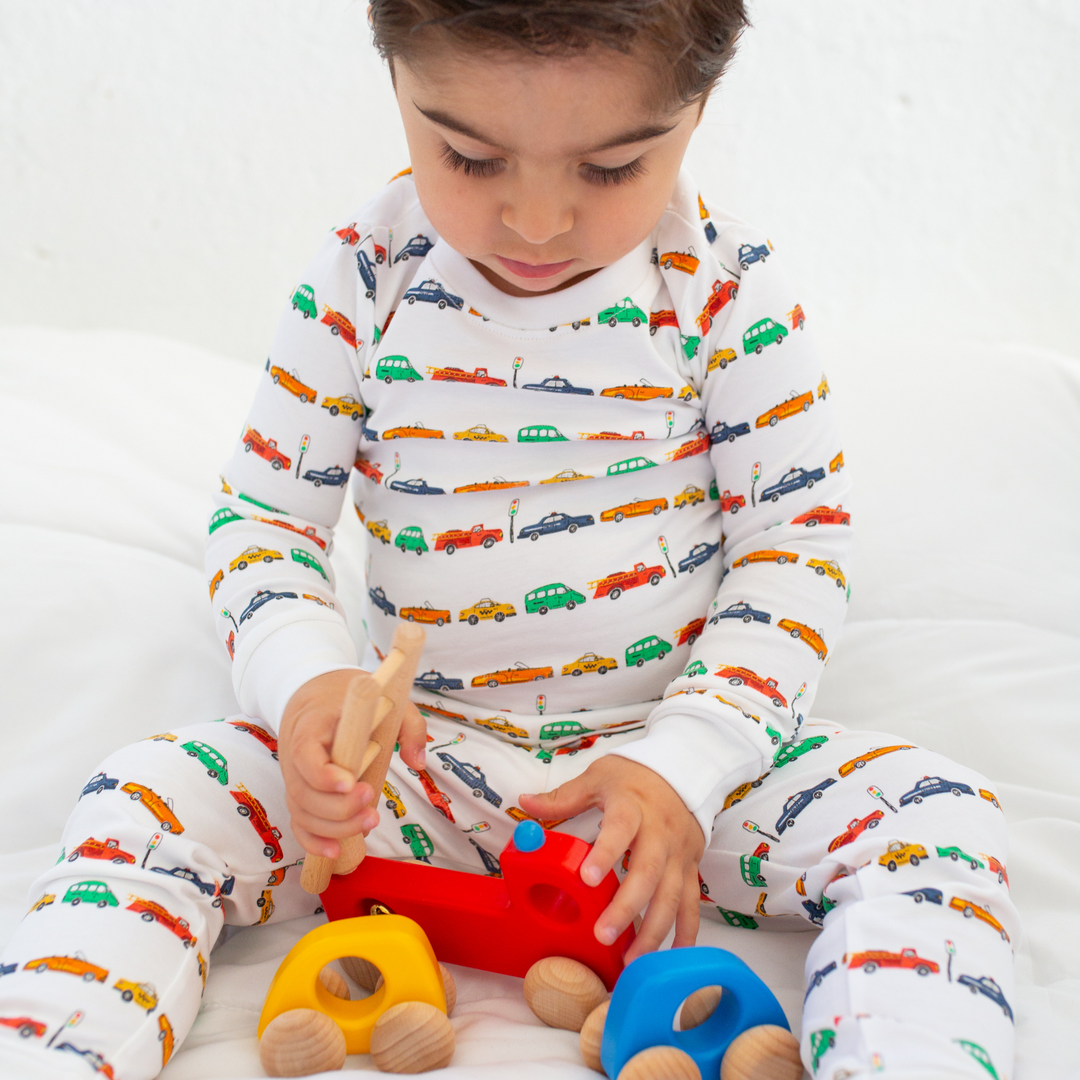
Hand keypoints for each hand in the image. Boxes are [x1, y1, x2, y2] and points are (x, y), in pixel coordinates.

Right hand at [278, 669, 427, 857]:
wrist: (316, 696)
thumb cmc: (353, 701)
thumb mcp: (387, 700)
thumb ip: (409, 725)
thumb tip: (418, 761)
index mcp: (313, 726)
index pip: (306, 754)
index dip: (324, 775)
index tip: (351, 783)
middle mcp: (295, 755)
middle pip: (305, 793)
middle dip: (338, 808)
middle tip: (372, 804)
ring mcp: (295, 778)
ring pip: (303, 813)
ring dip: (334, 828)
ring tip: (369, 823)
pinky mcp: (300, 794)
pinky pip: (299, 824)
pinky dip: (314, 841)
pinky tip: (335, 851)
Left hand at [519, 755, 704, 962]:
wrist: (683, 771)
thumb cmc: (635, 777)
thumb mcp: (598, 777)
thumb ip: (563, 796)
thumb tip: (524, 802)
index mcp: (632, 807)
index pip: (620, 830)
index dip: (605, 853)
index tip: (587, 878)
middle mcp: (659, 834)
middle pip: (647, 873)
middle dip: (626, 907)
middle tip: (603, 934)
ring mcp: (678, 854)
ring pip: (671, 896)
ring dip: (653, 930)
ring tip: (631, 959)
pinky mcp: (690, 868)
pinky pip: (691, 904)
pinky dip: (685, 933)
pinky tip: (673, 956)